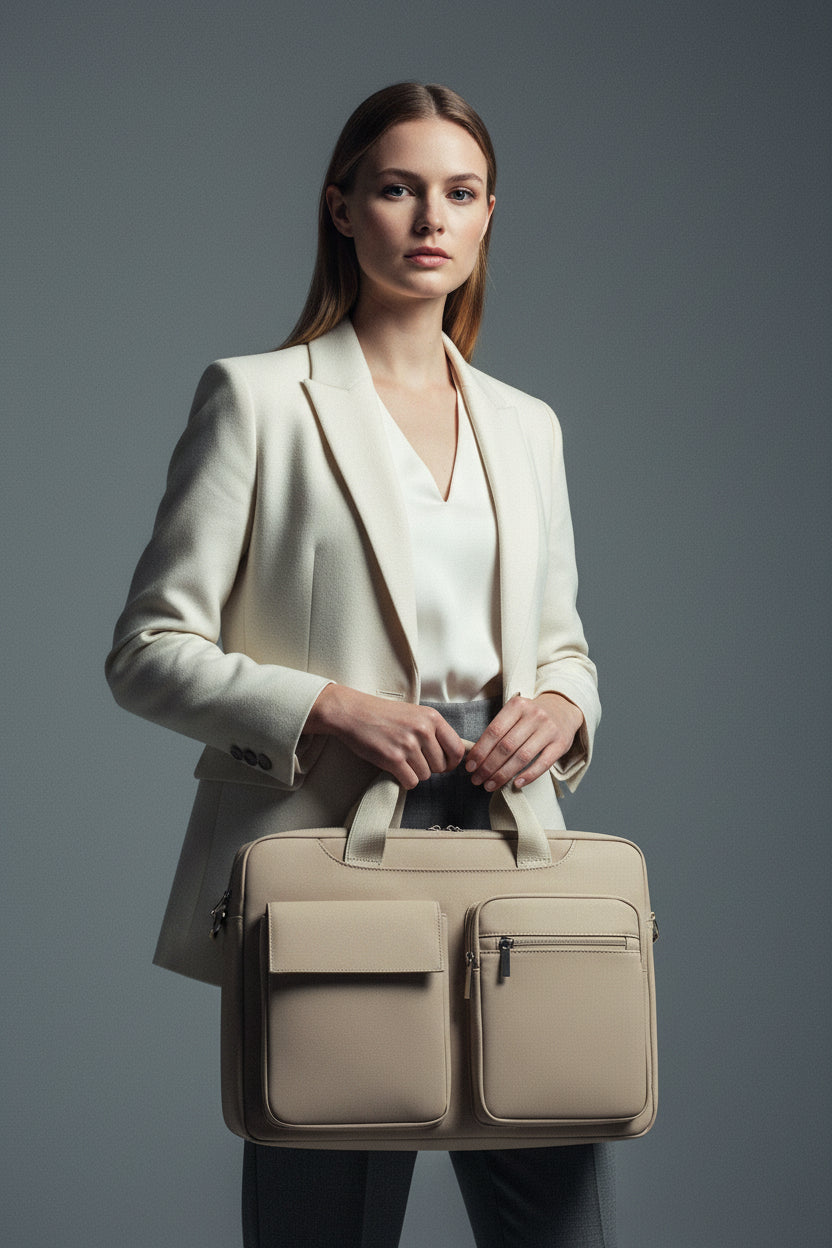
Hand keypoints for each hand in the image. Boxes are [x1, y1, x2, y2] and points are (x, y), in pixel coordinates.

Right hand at [304, 685, 465, 788]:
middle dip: (430, 767)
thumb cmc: (383, 714)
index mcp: (432, 718)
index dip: (452, 762)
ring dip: (415, 772)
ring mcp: (408, 745)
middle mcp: (423, 731)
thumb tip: (451, 754)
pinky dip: (405, 780)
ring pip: (426, 775)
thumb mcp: (415, 714)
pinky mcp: (393, 759)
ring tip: (402, 759)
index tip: (445, 764)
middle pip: (441, 766)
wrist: (353, 713)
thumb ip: (434, 730)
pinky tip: (396, 768)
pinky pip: (411, 781)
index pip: (457, 749)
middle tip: (415, 760)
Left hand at [464, 692, 583, 791]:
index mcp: (517, 705)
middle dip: (488, 766)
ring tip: (491, 785)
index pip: (494, 731)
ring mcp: (549, 729)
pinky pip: (543, 764)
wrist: (563, 708)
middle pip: (506, 746)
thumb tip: (476, 757)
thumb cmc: (531, 716)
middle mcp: (534, 715)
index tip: (470, 766)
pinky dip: (528, 776)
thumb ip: (499, 730)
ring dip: (503, 774)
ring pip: (522, 757)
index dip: (480, 751)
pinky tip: (516, 784)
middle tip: (477, 779)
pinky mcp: (561, 744)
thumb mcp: (515, 713)